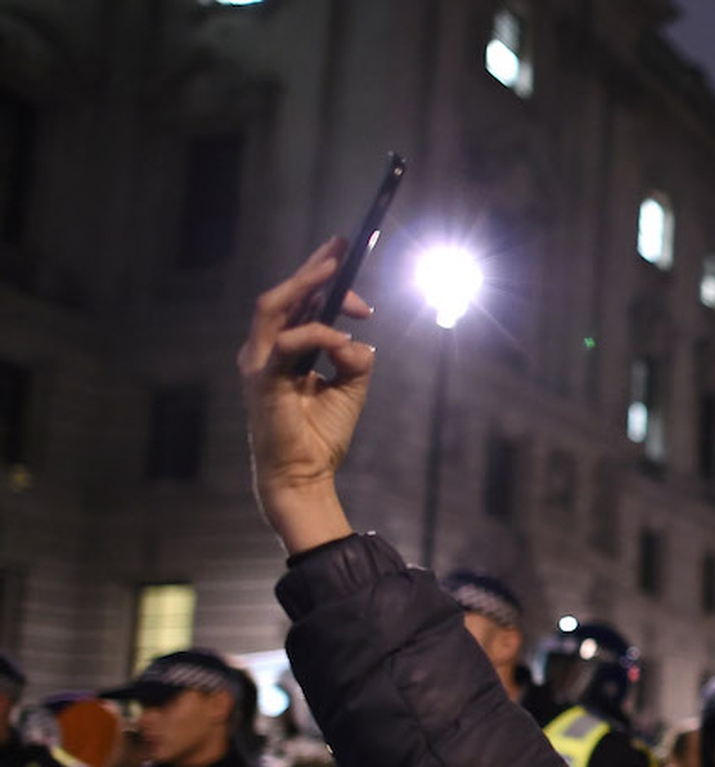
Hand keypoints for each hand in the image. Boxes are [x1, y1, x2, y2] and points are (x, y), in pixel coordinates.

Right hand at [237, 240, 374, 553]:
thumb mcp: (351, 388)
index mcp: (284, 350)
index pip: (298, 304)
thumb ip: (355, 359)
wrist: (304, 475)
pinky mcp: (261, 380)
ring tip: (333, 268)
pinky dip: (316, 334)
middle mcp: (265, 350)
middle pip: (282, 295)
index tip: (353, 265)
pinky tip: (341, 338)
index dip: (323, 281)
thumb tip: (358, 340)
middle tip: (340, 246)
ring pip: (273, 306)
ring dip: (305, 283)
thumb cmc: (321, 435)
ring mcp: (258, 362)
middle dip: (312, 269)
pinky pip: (287, 343)